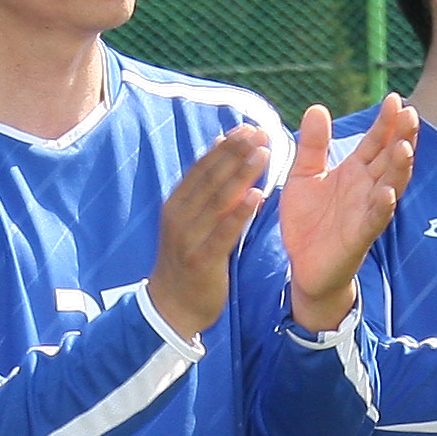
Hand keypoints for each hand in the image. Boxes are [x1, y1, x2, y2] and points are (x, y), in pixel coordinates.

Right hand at [145, 128, 269, 339]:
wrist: (171, 308)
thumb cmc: (188, 261)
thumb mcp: (191, 222)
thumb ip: (206, 190)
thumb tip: (221, 148)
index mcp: (177, 204)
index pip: (202, 167)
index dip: (226, 146)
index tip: (248, 127)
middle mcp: (179, 216)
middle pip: (210, 177)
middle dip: (237, 152)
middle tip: (261, 132)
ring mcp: (188, 238)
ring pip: (218, 200)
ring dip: (242, 174)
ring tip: (264, 153)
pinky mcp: (201, 259)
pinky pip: (223, 232)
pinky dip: (240, 213)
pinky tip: (258, 196)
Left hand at [277, 97, 419, 330]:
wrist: (303, 266)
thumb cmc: (308, 221)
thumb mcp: (304, 176)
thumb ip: (313, 146)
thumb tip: (317, 107)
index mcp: (355, 171)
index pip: (376, 141)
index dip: (386, 122)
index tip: (394, 98)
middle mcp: (367, 188)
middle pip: (390, 158)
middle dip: (401, 137)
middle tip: (410, 113)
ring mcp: (367, 211)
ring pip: (390, 185)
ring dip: (399, 168)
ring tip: (404, 147)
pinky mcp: (360, 236)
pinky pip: (375, 220)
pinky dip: (383, 206)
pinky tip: (387, 193)